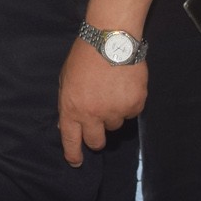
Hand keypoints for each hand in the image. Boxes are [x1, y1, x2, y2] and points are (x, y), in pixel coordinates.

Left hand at [58, 40, 146, 166]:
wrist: (111, 38)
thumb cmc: (85, 55)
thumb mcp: (66, 79)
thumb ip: (66, 104)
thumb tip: (66, 125)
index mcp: (72, 109)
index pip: (71, 140)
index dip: (74, 154)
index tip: (77, 161)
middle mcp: (93, 115)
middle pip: (96, 141)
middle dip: (97, 137)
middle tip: (99, 124)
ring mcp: (115, 111)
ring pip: (116, 125)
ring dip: (114, 114)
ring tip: (113, 90)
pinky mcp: (135, 104)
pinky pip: (132, 113)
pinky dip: (129, 103)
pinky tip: (125, 85)